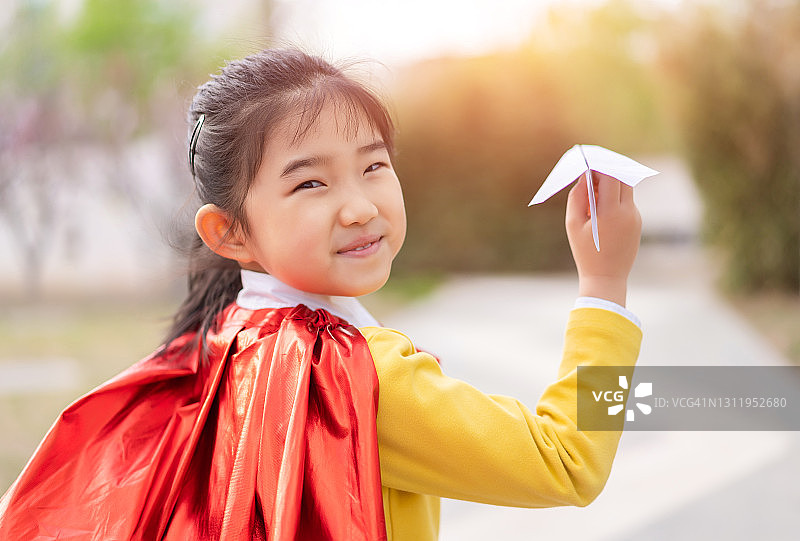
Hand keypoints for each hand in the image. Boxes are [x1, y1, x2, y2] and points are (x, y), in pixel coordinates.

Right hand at [565, 172, 641, 306]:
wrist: (606, 278)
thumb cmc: (585, 252)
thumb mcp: (573, 225)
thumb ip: (577, 198)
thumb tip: (583, 178)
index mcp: (611, 212)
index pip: (610, 176)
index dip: (599, 166)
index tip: (588, 164)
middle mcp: (628, 211)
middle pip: (622, 178)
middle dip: (607, 173)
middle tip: (591, 174)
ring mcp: (635, 217)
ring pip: (626, 189)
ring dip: (611, 186)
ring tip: (593, 196)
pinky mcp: (637, 222)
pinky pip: (627, 202)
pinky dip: (615, 199)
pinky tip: (600, 211)